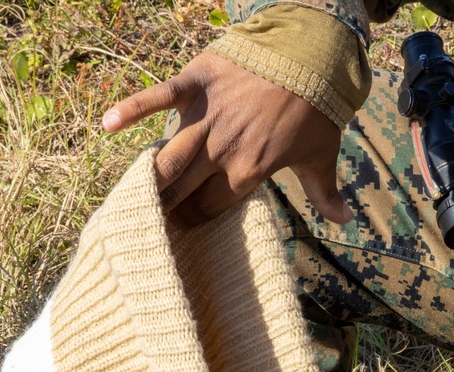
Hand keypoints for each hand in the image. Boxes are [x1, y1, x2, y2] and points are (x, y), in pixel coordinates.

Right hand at [102, 50, 351, 225]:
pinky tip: (106, 124)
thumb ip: (326, 194)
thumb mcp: (321, 157)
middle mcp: (222, 150)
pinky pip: (160, 97)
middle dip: (162, 208)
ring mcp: (207, 117)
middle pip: (183, 188)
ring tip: (126, 197)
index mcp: (249, 171)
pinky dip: (133, 109)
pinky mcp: (197, 84)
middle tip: (144, 220)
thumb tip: (346, 222)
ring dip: (148, 178)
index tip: (177, 231)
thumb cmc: (315, 112)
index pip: (210, 207)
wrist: (309, 58)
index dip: (192, 222)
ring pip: (168, 156)